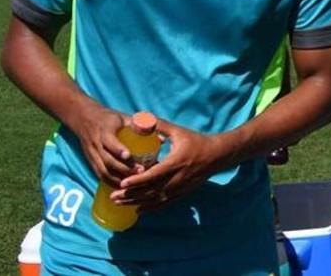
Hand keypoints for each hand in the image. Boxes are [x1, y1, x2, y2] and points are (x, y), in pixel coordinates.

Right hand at [70, 105, 134, 185]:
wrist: (83, 118)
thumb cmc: (109, 118)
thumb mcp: (124, 118)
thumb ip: (141, 127)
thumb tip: (162, 140)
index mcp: (105, 132)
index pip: (110, 143)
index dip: (119, 150)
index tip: (130, 156)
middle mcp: (96, 144)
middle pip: (108, 160)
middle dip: (124, 168)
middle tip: (141, 172)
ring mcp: (92, 154)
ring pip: (103, 170)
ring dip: (117, 179)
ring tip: (134, 183)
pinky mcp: (90, 161)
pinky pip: (99, 174)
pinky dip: (110, 182)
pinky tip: (121, 188)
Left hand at [112, 120, 226, 210]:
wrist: (217, 155)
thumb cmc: (196, 141)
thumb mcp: (178, 132)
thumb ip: (159, 126)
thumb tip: (140, 120)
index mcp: (176, 162)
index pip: (154, 174)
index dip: (137, 180)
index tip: (122, 183)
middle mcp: (178, 178)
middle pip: (151, 190)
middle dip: (131, 194)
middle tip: (113, 196)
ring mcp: (180, 187)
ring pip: (156, 199)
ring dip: (137, 202)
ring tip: (120, 203)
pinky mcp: (183, 193)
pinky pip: (164, 203)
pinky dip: (150, 207)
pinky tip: (138, 210)